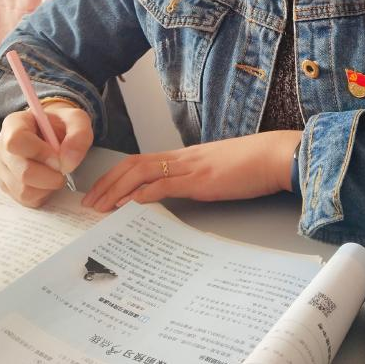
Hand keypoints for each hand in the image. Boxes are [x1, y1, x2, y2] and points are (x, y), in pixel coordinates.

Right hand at [0, 102, 92, 207]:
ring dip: (48, 186)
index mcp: (13, 124)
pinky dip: (43, 194)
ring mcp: (2, 169)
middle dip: (50, 175)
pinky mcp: (7, 186)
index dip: (40, 152)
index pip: (16, 141)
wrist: (53, 134)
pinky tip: (48, 181)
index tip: (58, 156)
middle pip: (23, 172)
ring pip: (24, 190)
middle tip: (63, 168)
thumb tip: (68, 162)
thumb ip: (78, 134)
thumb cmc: (61, 125)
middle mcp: (2, 147)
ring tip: (55, 172)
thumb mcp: (76, 120)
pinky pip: (25, 200)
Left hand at [82, 130, 302, 212]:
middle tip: (89, 204)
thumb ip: (197, 179)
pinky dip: (144, 193)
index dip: (116, 176)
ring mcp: (190, 167)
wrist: (275, 155)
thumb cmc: (252, 165)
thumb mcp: (217, 171)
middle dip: (107, 184)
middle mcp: (182, 158)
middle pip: (133, 164)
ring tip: (101, 207)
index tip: (100, 193)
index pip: (141, 162)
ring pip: (141, 172)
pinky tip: (131, 203)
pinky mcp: (201, 179)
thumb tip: (181, 191)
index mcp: (185, 157)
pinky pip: (166, 184)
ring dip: (117, 190)